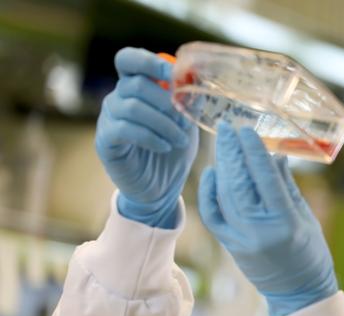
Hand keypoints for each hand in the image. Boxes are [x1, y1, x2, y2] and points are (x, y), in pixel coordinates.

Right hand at [95, 47, 198, 227]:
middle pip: (137, 83)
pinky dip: (150, 136)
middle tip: (186, 122)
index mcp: (135, 86)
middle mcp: (117, 98)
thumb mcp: (186, 122)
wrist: (162, 187)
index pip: (129, 60)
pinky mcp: (106, 141)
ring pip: (132, 107)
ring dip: (163, 123)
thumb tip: (196, 76)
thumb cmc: (173, 150)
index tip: (174, 75)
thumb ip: (189, 100)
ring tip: (180, 139)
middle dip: (167, 102)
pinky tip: (165, 146)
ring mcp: (109, 118)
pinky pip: (125, 129)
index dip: (148, 61)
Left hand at [198, 122, 337, 315]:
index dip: (253, 151)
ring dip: (221, 166)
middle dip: (231, 152)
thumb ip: (288, 186)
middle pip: (239, 183)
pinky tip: (212, 173)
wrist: (298, 294)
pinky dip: (209, 192)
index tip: (246, 129)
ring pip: (224, 195)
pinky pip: (212, 215)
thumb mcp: (307, 218)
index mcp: (285, 223)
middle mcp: (258, 230)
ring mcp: (240, 240)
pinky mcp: (229, 246)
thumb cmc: (311, 255)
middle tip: (226, 127)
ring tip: (222, 143)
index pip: (264, 179)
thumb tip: (274, 156)